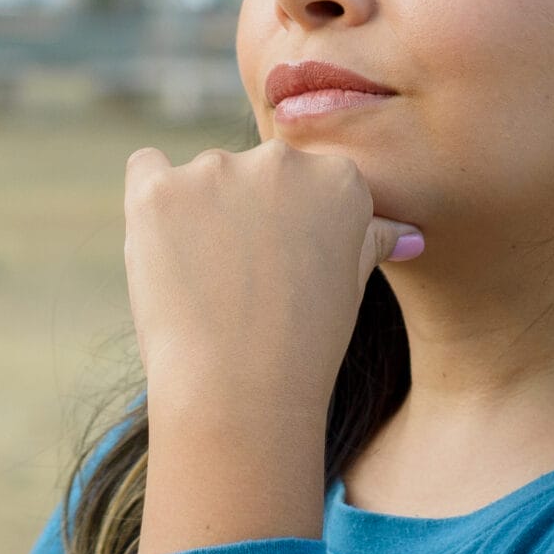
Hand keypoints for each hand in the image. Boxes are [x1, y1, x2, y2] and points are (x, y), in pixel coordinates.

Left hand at [122, 142, 421, 430]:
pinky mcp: (158, 189)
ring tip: (207, 284)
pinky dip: (150, 201)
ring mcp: (215, 170)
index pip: (306, 182)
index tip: (283, 274)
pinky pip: (146, 166)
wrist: (239, 393)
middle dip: (246, 215)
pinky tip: (163, 248)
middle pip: (254, 173)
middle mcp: (281, 160)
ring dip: (199, 215)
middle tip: (244, 283)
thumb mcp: (351, 287)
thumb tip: (406, 234)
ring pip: (200, 177)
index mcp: (340, 178)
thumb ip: (370, 241)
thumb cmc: (302, 348)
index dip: (288, 231)